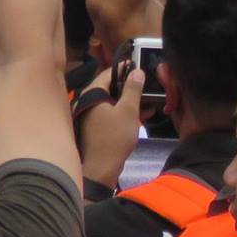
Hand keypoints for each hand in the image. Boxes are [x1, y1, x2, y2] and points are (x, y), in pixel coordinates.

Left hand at [80, 68, 145, 189]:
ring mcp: (90, 116)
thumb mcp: (129, 111)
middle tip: (147, 87)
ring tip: (149, 103)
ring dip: (130, 102)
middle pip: (111, 88)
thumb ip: (133, 89)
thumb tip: (136, 71)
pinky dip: (124, 113)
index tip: (139, 67)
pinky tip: (141, 116)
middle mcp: (87, 102)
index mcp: (92, 94)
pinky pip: (111, 114)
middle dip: (131, 88)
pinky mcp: (94, 129)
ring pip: (112, 102)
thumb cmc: (114, 137)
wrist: (101, 169)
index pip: (108, 73)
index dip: (125, 69)